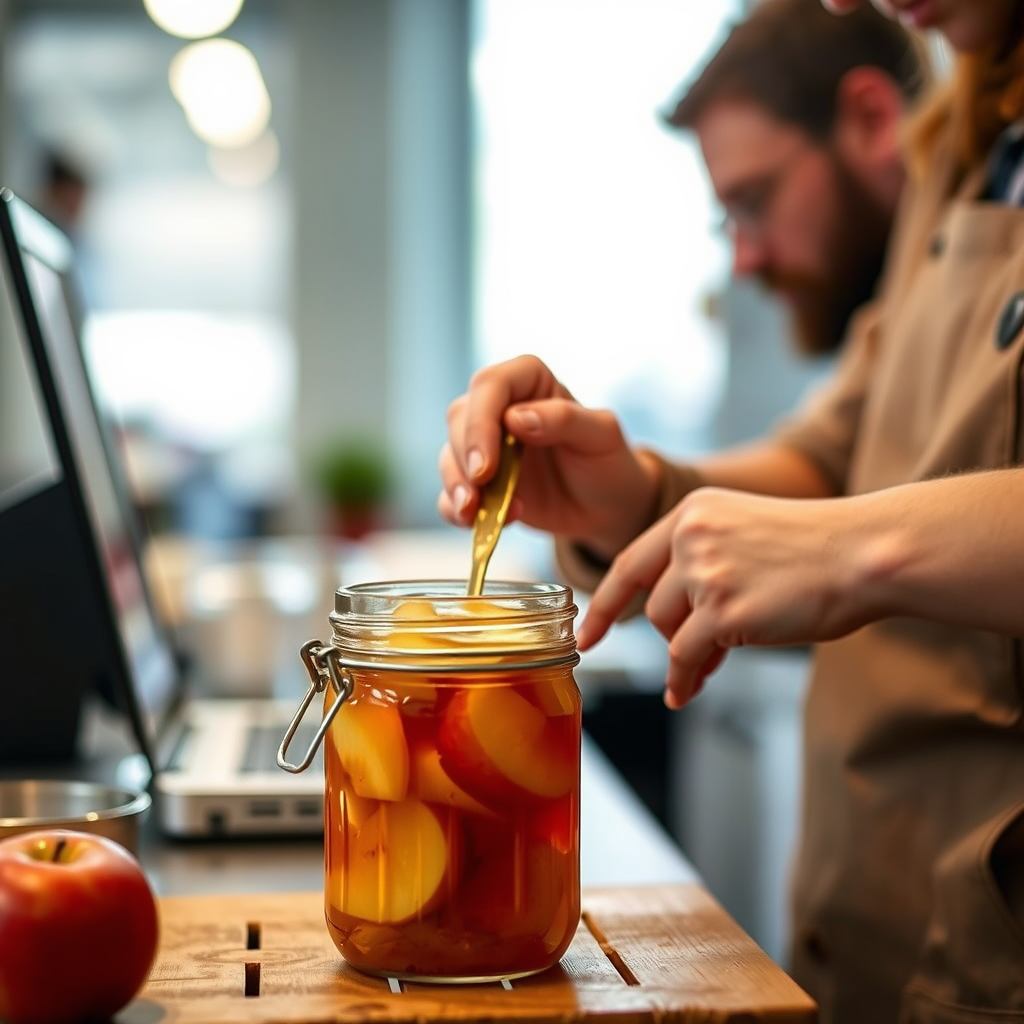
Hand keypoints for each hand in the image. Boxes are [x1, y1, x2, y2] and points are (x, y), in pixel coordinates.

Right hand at [438, 355, 659, 553]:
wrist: (606, 506)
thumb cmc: (608, 461)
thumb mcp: (602, 435)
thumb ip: (565, 419)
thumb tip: (515, 418)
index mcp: (528, 380)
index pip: (489, 386)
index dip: (480, 422)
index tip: (488, 465)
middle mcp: (499, 407)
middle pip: (460, 419)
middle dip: (465, 458)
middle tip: (479, 492)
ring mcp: (486, 446)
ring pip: (451, 456)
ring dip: (457, 486)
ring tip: (476, 514)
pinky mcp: (479, 483)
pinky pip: (451, 493)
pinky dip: (456, 510)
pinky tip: (479, 524)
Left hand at [576, 488, 871, 707]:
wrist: (867, 553)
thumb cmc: (819, 552)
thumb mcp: (747, 539)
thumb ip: (704, 571)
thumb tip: (679, 638)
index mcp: (694, 513)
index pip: (631, 562)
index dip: (605, 603)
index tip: (587, 632)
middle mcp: (691, 536)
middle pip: (653, 605)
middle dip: (674, 636)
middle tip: (702, 653)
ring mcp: (706, 571)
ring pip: (668, 630)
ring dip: (686, 656)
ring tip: (711, 666)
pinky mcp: (724, 609)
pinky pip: (686, 656)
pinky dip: (685, 679)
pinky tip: (689, 690)